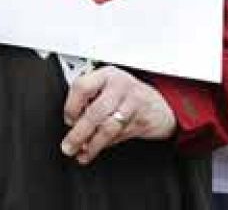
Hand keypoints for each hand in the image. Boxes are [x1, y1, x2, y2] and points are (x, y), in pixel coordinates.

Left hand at [60, 66, 176, 164]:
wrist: (159, 105)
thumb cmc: (126, 94)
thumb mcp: (108, 87)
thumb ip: (90, 100)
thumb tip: (72, 125)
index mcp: (106, 75)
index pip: (83, 87)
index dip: (71, 106)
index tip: (68, 120)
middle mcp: (120, 87)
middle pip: (96, 111)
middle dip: (79, 133)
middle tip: (68, 146)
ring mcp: (133, 104)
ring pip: (108, 127)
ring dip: (92, 144)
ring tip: (81, 153)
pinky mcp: (141, 121)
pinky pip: (118, 136)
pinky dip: (104, 146)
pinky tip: (94, 151)